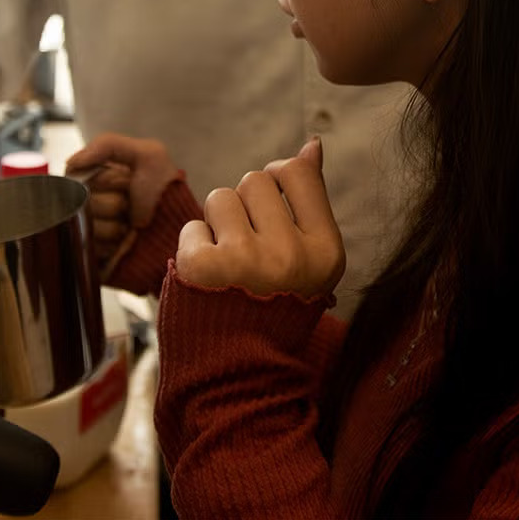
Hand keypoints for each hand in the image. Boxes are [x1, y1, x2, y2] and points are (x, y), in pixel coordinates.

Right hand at [66, 134, 179, 276]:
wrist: (180, 233)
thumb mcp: (149, 155)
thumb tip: (70, 163)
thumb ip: (107, 145)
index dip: (107, 179)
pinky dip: (110, 246)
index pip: (78, 175)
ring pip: (85, 225)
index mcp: (95, 178)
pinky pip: (87, 248)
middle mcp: (88, 203)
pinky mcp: (90, 255)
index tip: (128, 182)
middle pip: (81, 201)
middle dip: (113, 203)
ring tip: (130, 227)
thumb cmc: (166, 193)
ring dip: (113, 227)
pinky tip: (124, 244)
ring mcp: (88, 230)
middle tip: (131, 207)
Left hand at [175, 137, 343, 299]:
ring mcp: (245, 260)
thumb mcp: (308, 260)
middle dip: (246, 207)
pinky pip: (193, 227)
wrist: (239, 374)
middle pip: (255, 181)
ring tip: (228, 264)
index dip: (278, 179)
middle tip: (249, 250)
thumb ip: (311, 200)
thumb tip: (313, 145)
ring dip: (217, 224)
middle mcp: (290, 254)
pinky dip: (194, 248)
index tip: (271, 208)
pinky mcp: (202, 266)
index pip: (298, 172)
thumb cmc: (274, 307)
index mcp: (325, 252)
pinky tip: (206, 280)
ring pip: (220, 197)